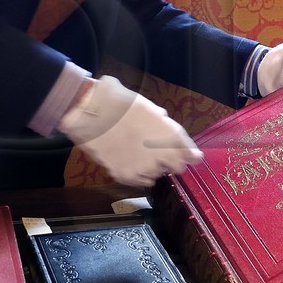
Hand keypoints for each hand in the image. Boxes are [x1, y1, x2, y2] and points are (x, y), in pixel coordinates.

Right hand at [57, 76, 200, 186]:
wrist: (90, 111)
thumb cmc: (120, 102)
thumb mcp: (149, 108)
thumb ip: (165, 125)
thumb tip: (172, 131)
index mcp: (172, 135)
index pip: (192, 157)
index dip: (188, 155)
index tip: (186, 154)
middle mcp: (162, 156)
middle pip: (177, 168)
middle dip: (168, 160)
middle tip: (153, 148)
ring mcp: (144, 168)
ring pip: (156, 175)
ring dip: (150, 166)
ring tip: (134, 151)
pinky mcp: (126, 176)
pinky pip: (139, 180)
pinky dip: (134, 172)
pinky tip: (125, 159)